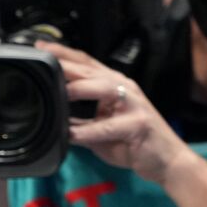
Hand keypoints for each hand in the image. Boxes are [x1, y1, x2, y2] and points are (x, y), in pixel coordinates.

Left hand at [39, 41, 193, 185]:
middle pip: (92, 70)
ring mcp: (134, 104)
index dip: (65, 54)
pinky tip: (73, 134)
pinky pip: (109, 126)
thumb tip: (50, 117)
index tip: (41, 47)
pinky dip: (89, 131)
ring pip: (104, 88)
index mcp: (113, 85)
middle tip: (43, 60)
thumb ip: (78, 120)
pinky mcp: (139, 123)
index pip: (87, 63)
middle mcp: (124, 88)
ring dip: (80, 88)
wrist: (166, 160)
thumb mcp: (100, 128)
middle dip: (67, 64)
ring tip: (60, 92)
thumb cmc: (132, 142)